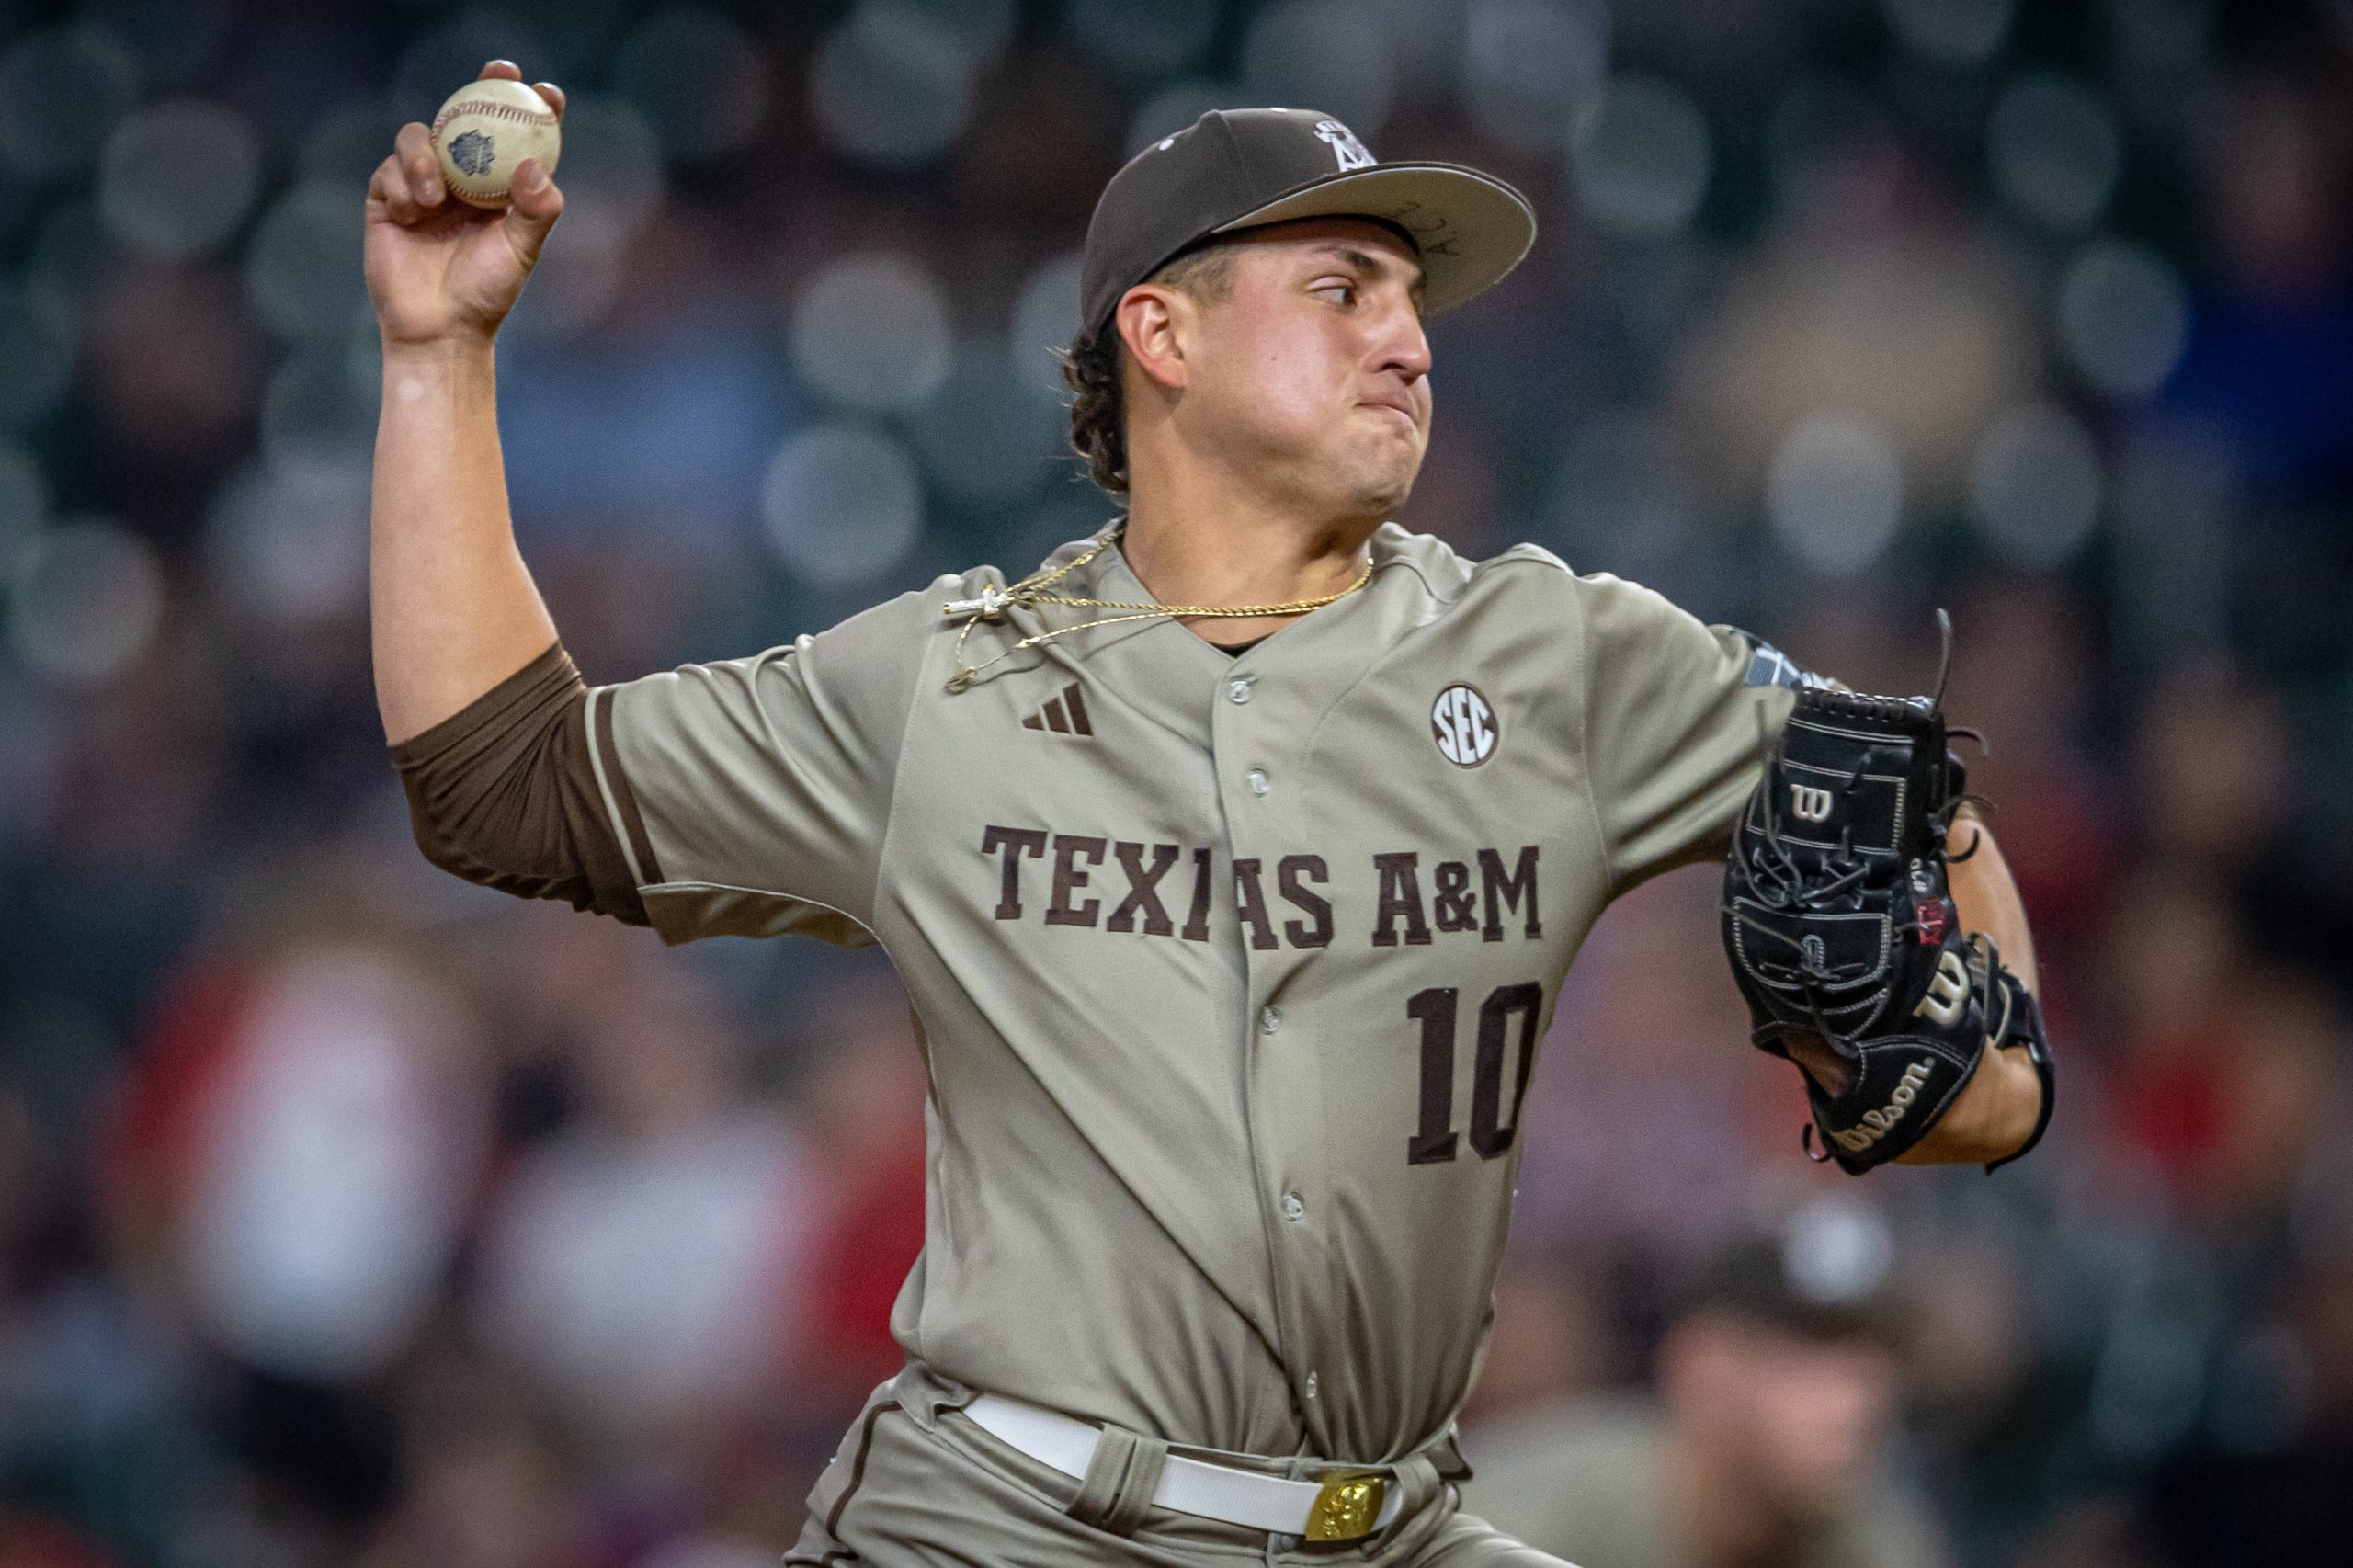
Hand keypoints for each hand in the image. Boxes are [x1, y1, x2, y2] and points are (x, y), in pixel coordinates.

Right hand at [365, 61, 565, 348]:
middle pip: (465, 119)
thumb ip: (537, 210)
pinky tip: (413, 214)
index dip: (529, 109)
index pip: (513, 139)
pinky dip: (402, 185)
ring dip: (425, 157)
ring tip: (436, 197)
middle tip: (497, 75)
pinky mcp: (387, 199)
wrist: (439, 328)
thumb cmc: (486, 292)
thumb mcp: (522, 251)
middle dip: (480, 91)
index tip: (546, 93)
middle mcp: (460, 179)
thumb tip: (535, 165)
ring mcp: (421, 186)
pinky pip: (389, 170)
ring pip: (419, 138)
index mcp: (498, 188)